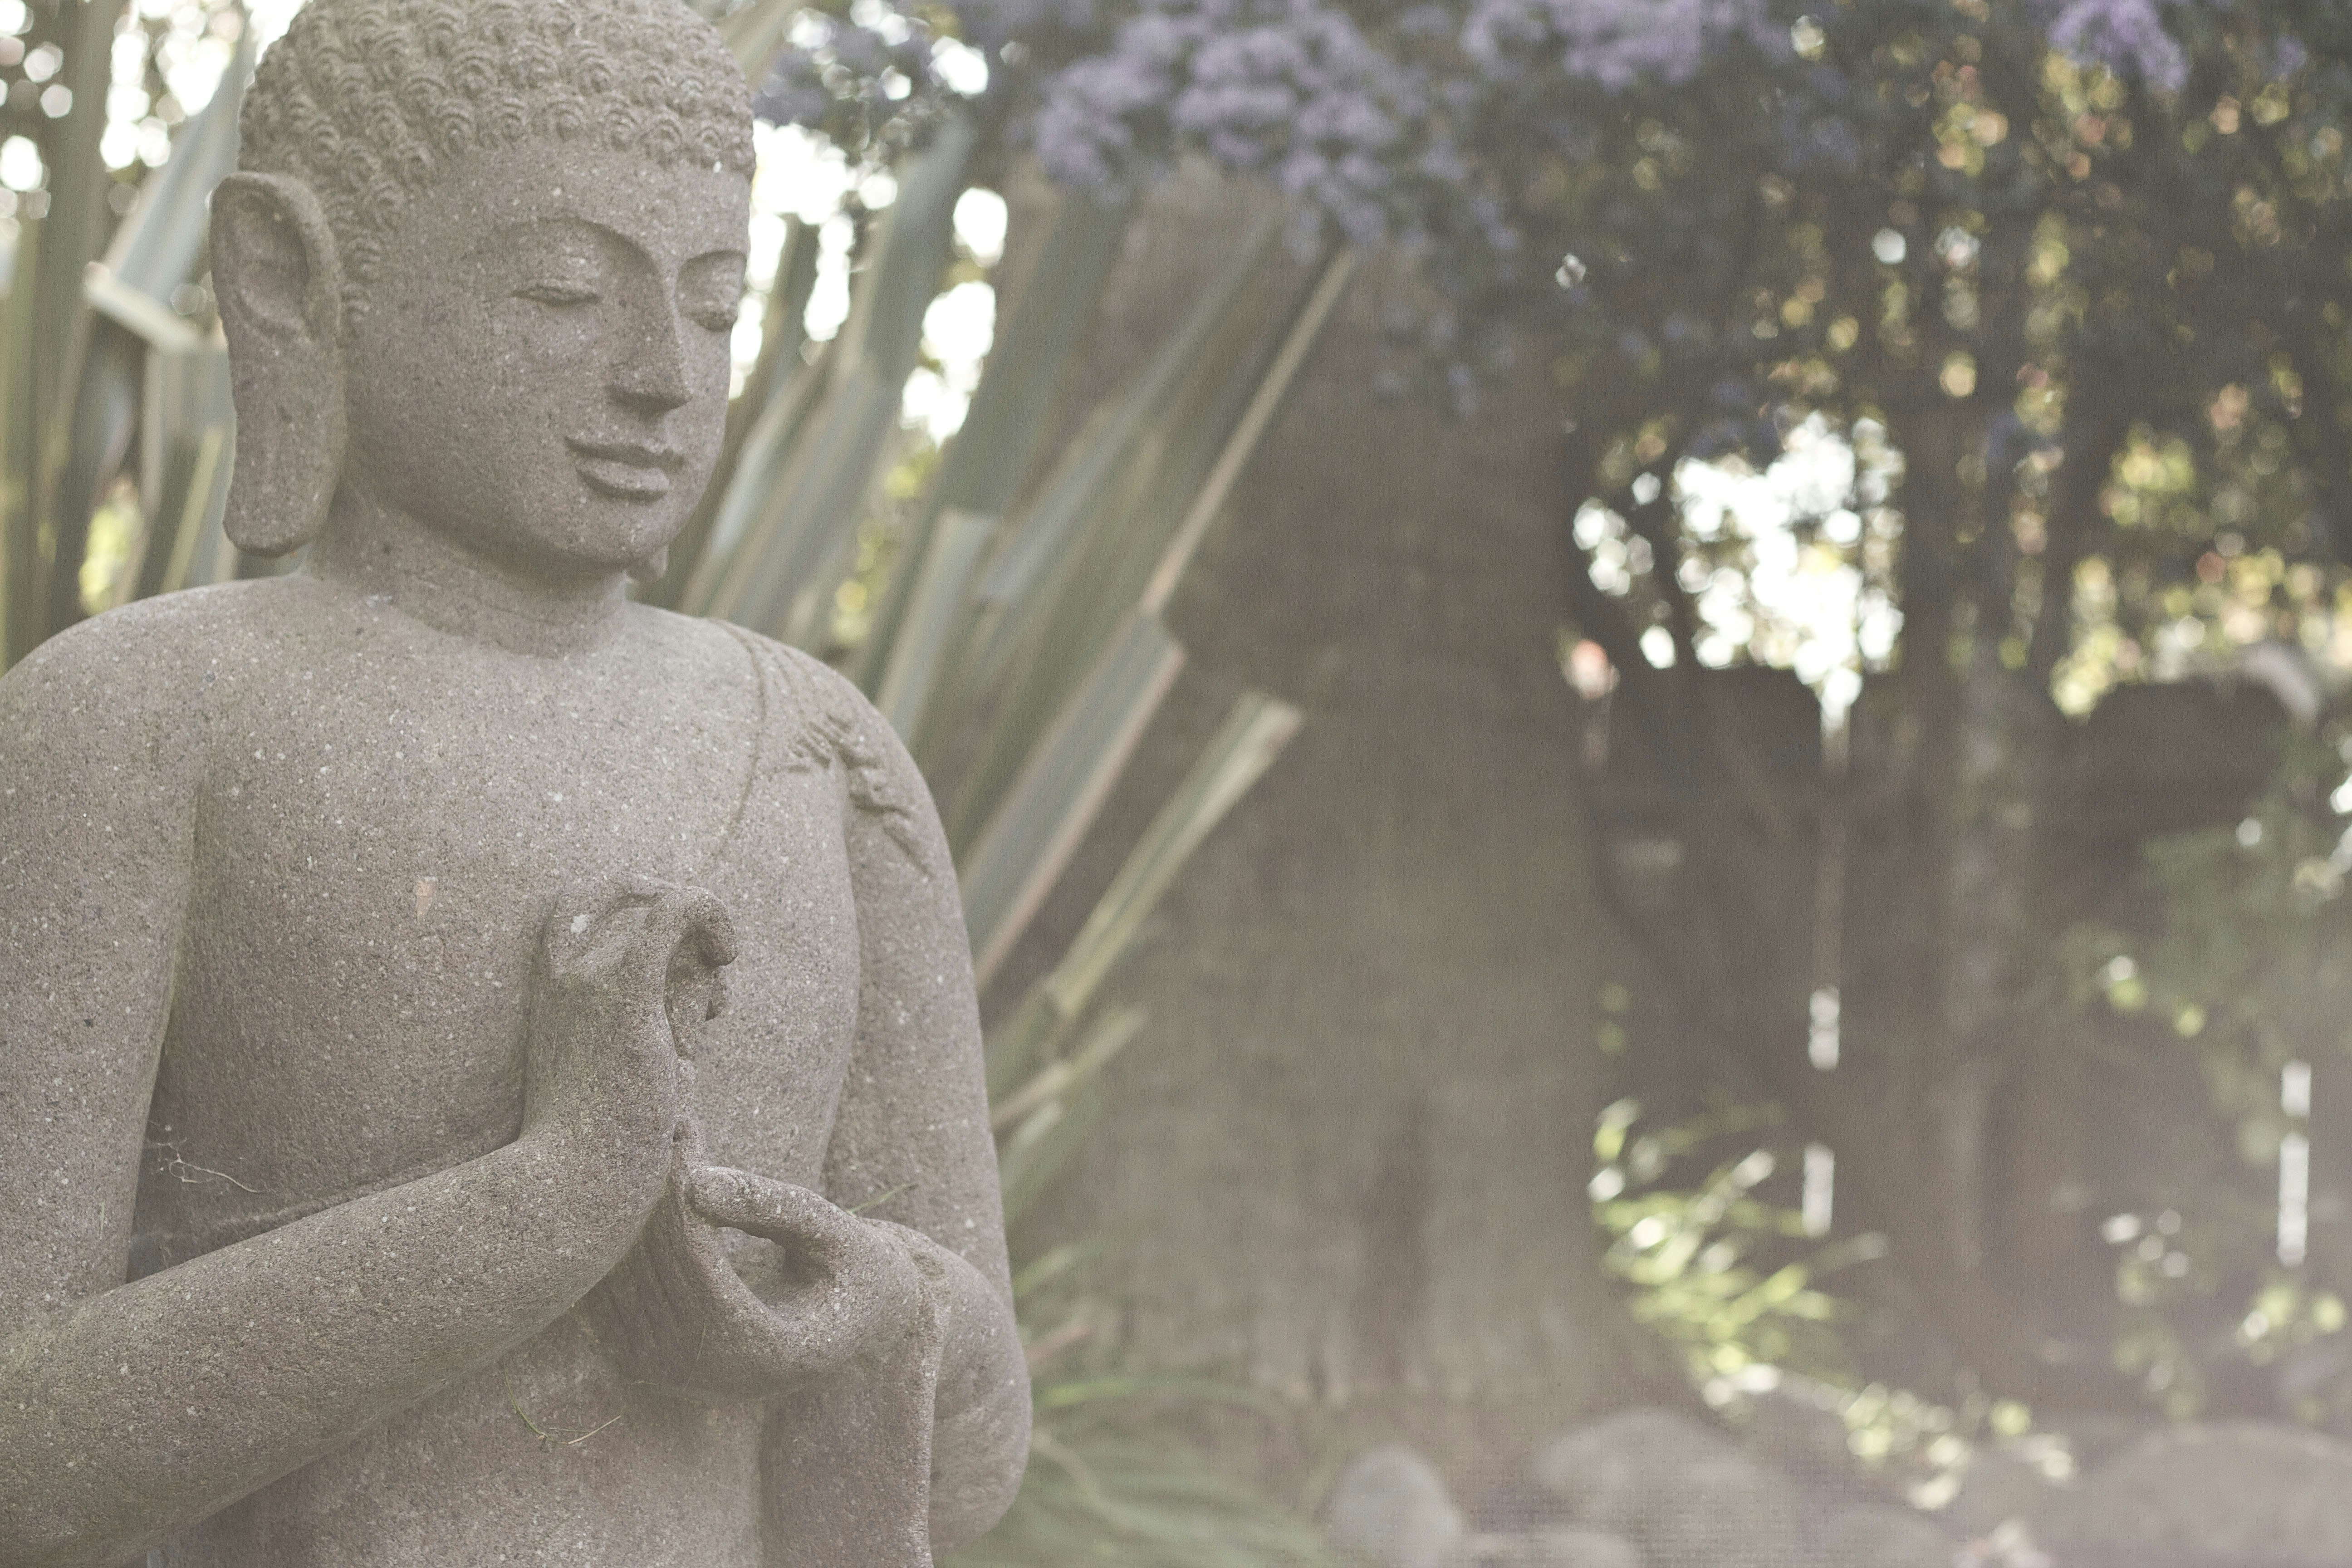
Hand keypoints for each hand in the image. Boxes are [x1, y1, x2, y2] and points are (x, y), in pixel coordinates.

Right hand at [522, 876, 735, 1175]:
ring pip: (659, 903)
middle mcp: (563, 971)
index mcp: (551, 987)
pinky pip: (675, 911)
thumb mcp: (617, 1062)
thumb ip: (643, 1015)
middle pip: (627, 890)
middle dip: (677, 911)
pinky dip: (711, 915)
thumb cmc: (598, 1141)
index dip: (640, 907)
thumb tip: (700, 981)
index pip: (583, 899)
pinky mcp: (627, 995)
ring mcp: (590, 978)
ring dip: (702, 936)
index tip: (678, 955)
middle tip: (707, 963)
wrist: (569, 1185)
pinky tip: (727, 957)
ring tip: (715, 993)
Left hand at [587, 1123, 936, 1402]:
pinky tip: (642, 1185)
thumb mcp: (837, 1234)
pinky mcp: (641, 1361)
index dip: (685, 1190)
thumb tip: (695, 1180)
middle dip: (653, 1185)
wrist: (848, 1332)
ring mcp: (665, 1374)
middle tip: (663, 1118)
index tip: (687, 1127)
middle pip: (652, 1265)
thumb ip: (772, 1207)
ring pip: (620, 1276)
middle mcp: (703, 1375)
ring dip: (630, 1203)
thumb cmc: (855, 1275)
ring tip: (655, 1140)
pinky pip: (606, 1292)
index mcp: (759, 1352)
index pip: (696, 1261)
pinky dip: (617, 1235)